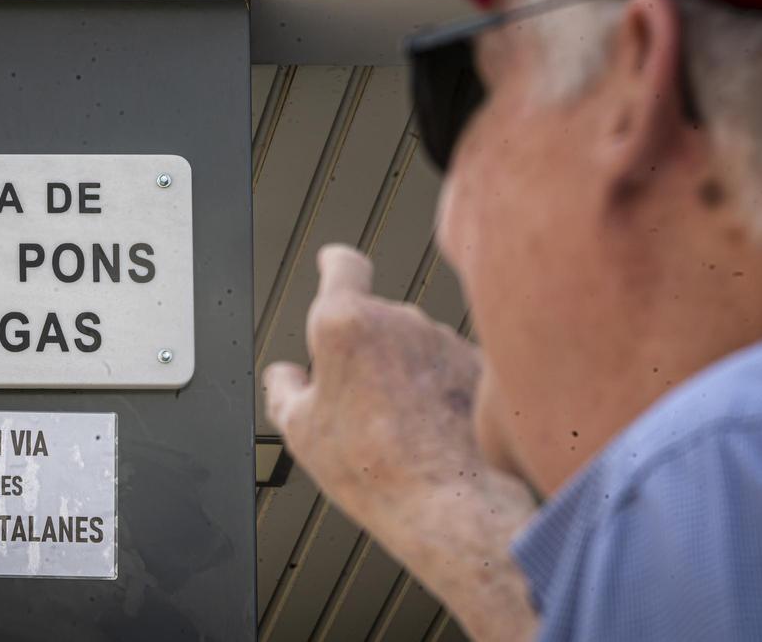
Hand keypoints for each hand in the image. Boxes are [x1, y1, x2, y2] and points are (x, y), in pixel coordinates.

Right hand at [265, 244, 540, 641]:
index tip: (333, 261)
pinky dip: (439, 389)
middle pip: (376, 319)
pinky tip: (435, 432)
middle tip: (358, 408)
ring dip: (404, 371)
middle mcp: (399, 317)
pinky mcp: (478, 363)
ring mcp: (443, 338)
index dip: (335, 263)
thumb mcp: (299, 431)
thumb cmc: (371, 466)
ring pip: (414, 345)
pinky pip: (448, 367)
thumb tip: (284, 376)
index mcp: (345, 322)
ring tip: (399, 431)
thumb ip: (283, 390)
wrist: (450, 500)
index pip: (343, 266)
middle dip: (366, 350)